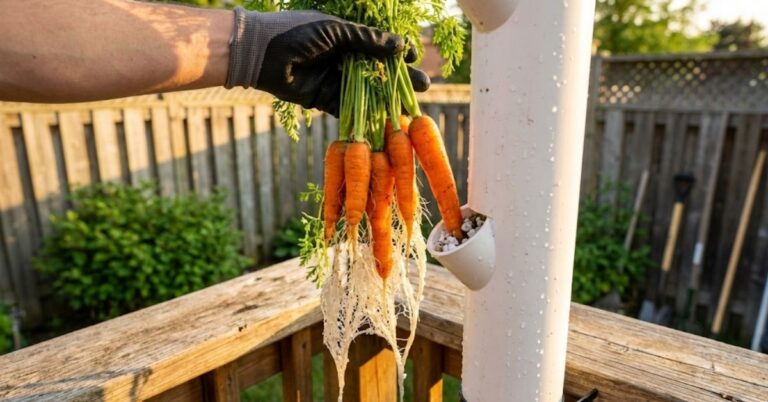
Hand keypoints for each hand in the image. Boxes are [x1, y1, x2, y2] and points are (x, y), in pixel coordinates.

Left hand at [225, 8, 429, 116]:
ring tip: (411, 106)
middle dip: (400, 78)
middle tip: (425, 86)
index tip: (414, 58)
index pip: (379, 45)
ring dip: (388, 99)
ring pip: (368, 91)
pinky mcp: (324, 99)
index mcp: (346, 37)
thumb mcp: (335, 31)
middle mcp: (343, 59)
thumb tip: (400, 46)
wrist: (260, 54)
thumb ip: (367, 39)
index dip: (398, 52)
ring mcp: (335, 80)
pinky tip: (387, 120)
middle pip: (379, 70)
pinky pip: (349, 109)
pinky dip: (366, 115)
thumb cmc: (296, 33)